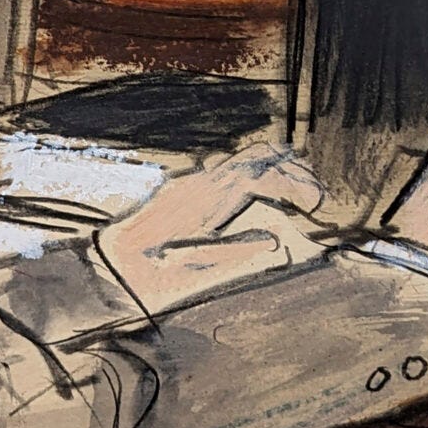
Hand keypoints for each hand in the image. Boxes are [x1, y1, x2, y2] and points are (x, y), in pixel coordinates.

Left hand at [95, 144, 323, 315]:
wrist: (109, 264)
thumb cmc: (152, 272)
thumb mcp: (200, 266)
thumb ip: (240, 249)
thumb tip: (276, 240)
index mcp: (211, 196)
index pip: (265, 174)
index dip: (297, 184)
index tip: (317, 203)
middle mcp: (203, 180)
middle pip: (258, 155)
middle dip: (293, 169)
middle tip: (315, 195)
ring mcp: (193, 181)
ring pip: (243, 159)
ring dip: (274, 169)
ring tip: (296, 190)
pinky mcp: (185, 189)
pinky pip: (227, 170)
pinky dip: (253, 176)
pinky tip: (259, 197)